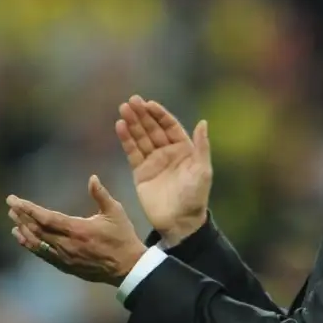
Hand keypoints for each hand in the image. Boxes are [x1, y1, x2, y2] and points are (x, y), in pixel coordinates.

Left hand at [7, 175, 146, 285]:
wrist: (127, 268)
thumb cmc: (122, 237)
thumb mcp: (115, 212)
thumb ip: (101, 194)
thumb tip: (92, 177)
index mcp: (77, 229)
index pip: (45, 218)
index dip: (27, 209)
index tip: (14, 200)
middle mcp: (66, 244)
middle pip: (37, 229)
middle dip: (21, 217)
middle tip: (10, 206)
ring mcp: (64, 257)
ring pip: (37, 243)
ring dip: (23, 230)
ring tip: (12, 220)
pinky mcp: (65, 266)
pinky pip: (42, 255)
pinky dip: (29, 246)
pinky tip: (21, 238)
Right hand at [117, 95, 212, 245]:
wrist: (179, 222)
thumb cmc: (195, 197)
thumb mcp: (203, 171)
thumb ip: (202, 146)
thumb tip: (203, 122)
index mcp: (184, 149)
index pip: (169, 125)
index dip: (159, 114)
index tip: (149, 104)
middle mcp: (167, 152)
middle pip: (152, 128)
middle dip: (142, 115)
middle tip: (131, 101)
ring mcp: (153, 162)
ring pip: (141, 137)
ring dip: (132, 123)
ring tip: (123, 109)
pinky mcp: (141, 172)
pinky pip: (132, 152)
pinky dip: (126, 139)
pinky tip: (120, 126)